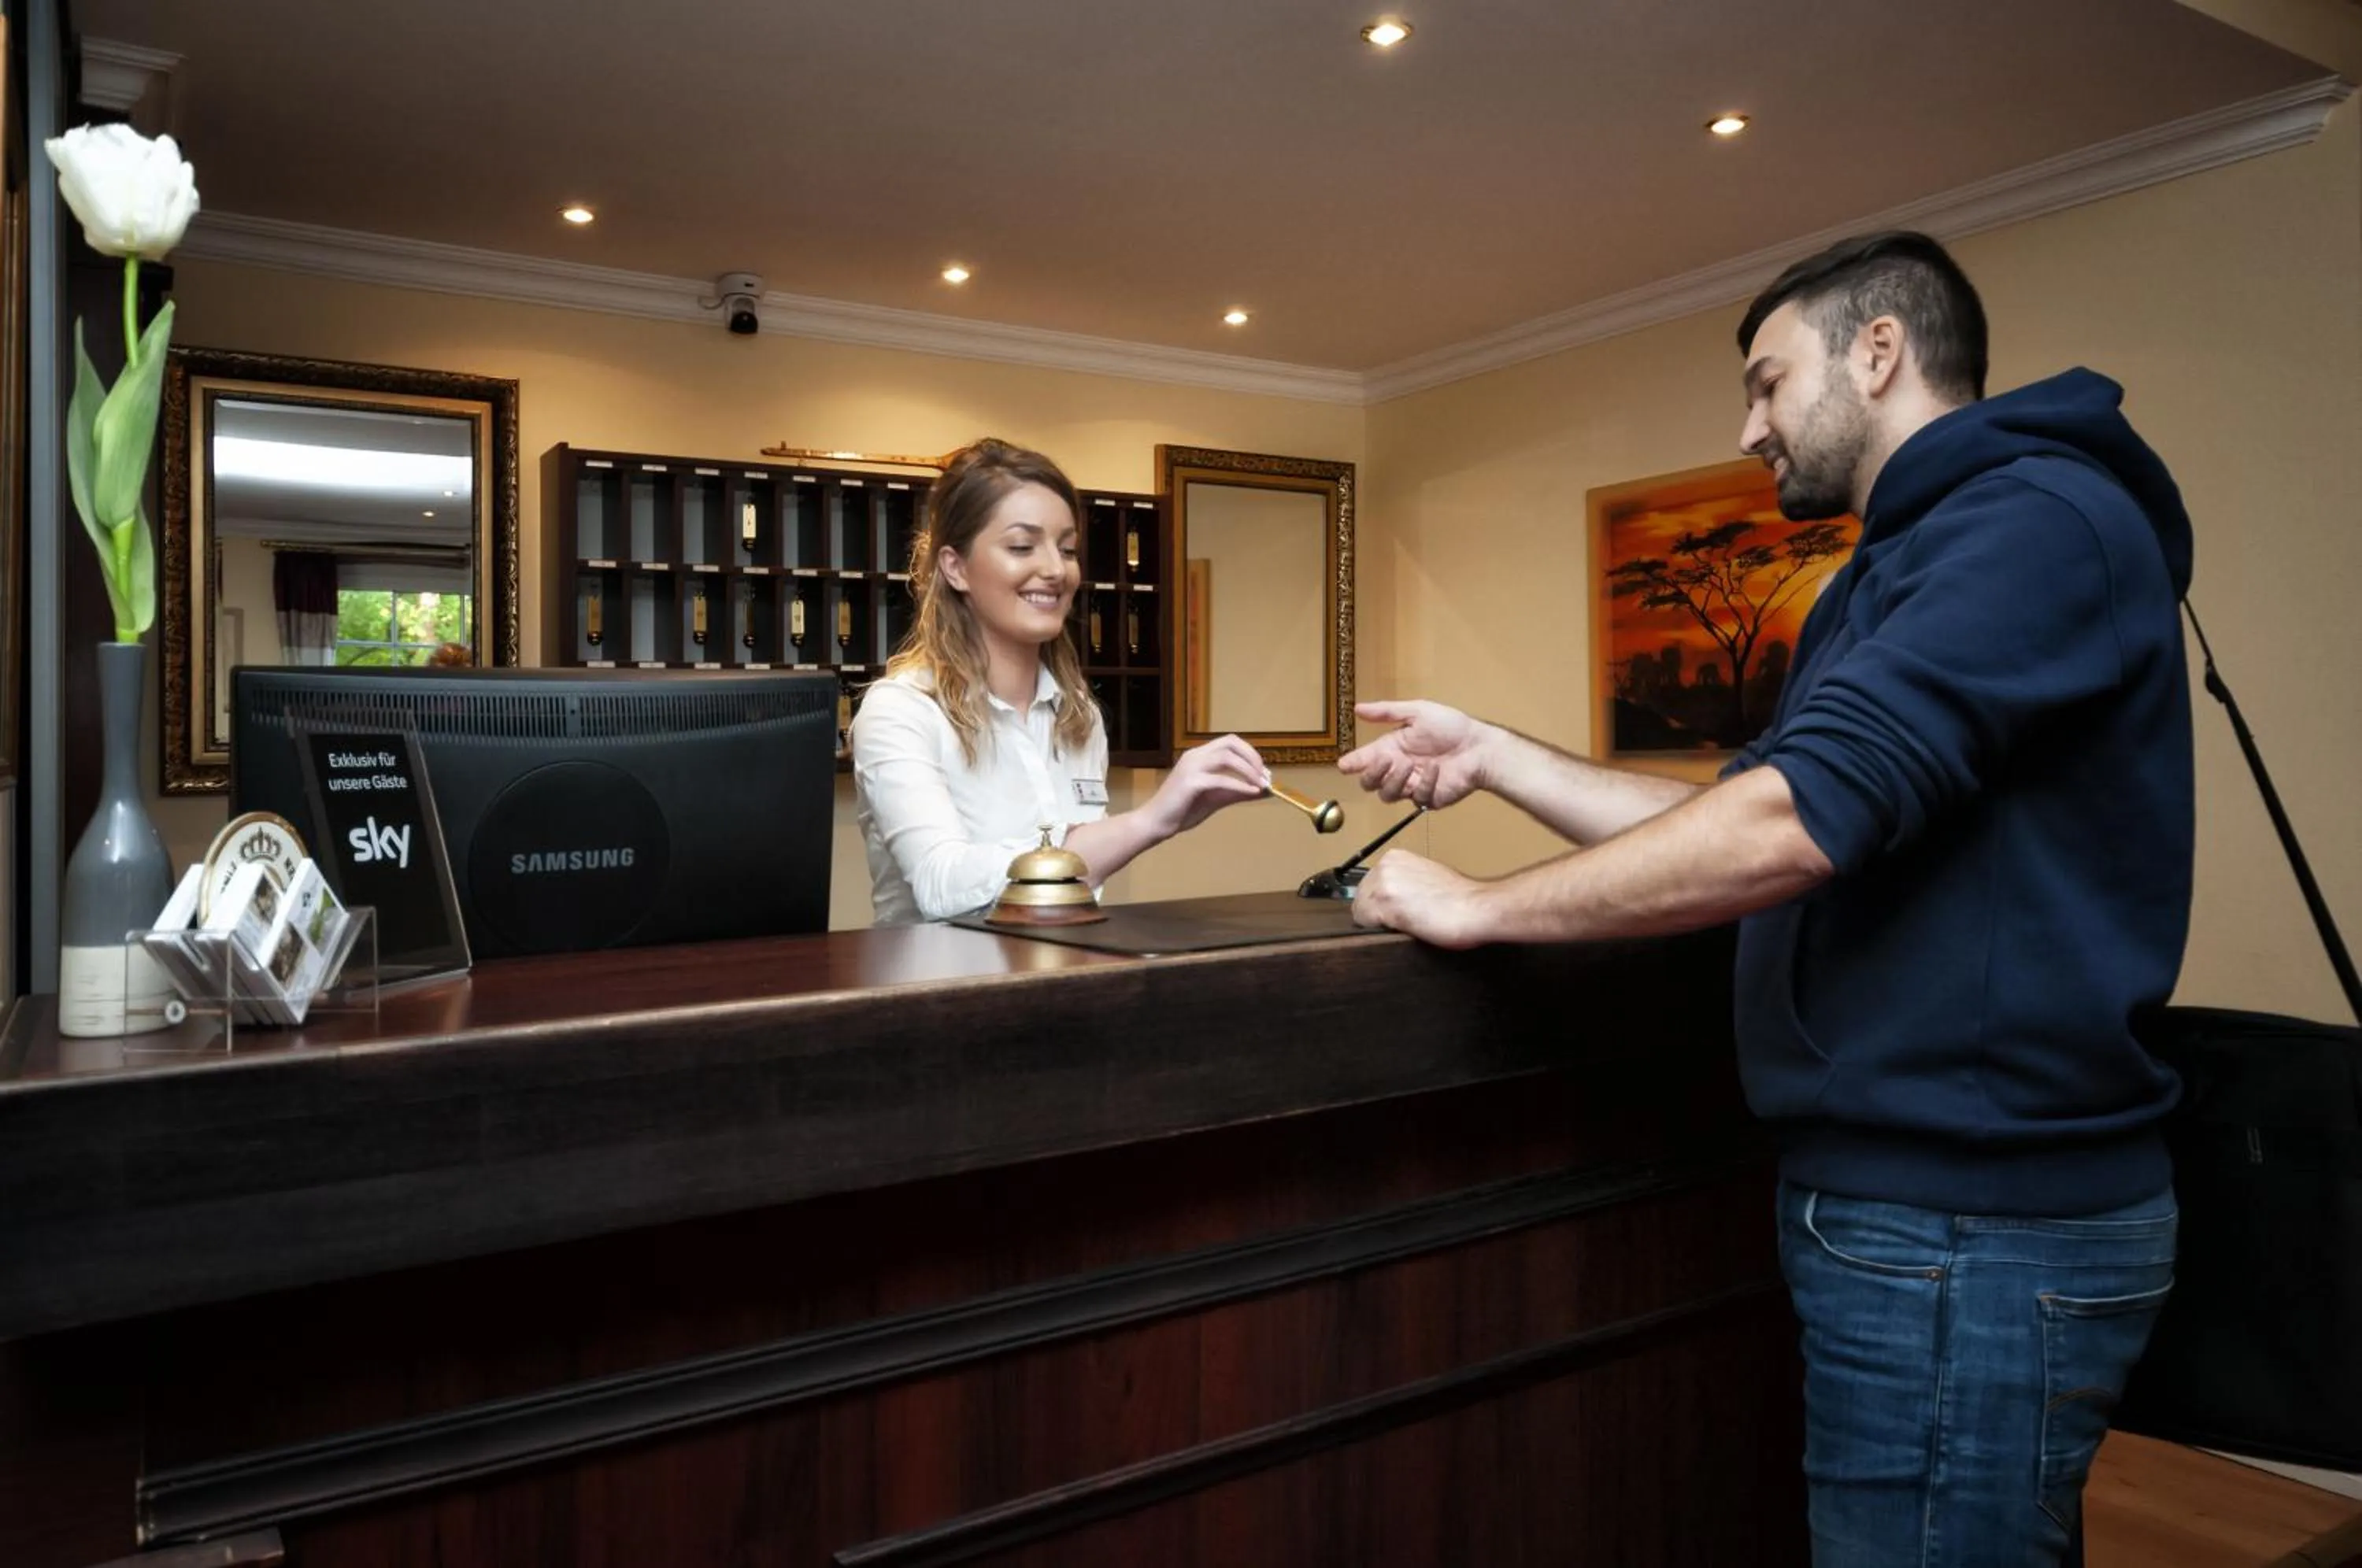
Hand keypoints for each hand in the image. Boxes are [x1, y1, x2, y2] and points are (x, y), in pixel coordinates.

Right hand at [1148, 734, 1268, 836]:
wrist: (1156, 823)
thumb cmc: (1182, 810)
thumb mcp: (1216, 799)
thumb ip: (1238, 792)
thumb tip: (1265, 790)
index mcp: (1199, 756)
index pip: (1230, 742)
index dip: (1250, 753)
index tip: (1263, 771)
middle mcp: (1195, 756)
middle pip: (1230, 743)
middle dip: (1252, 756)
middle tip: (1265, 775)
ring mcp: (1191, 767)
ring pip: (1227, 758)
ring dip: (1249, 770)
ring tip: (1262, 784)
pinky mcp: (1190, 783)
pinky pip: (1221, 780)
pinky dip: (1240, 785)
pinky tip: (1252, 793)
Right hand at [1337, 699, 1493, 808]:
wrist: (1479, 747)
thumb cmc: (1451, 727)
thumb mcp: (1418, 711)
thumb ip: (1387, 712)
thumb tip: (1357, 709)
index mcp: (1391, 749)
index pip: (1364, 760)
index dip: (1352, 763)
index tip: (1345, 764)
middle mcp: (1398, 770)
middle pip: (1370, 783)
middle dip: (1371, 774)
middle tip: (1385, 760)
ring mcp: (1412, 786)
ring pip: (1387, 795)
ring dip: (1394, 780)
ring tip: (1409, 764)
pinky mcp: (1428, 799)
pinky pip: (1416, 798)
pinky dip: (1424, 783)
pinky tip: (1436, 770)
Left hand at [1351, 849, 1490, 947]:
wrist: (1476, 907)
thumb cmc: (1460, 898)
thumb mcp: (1426, 878)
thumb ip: (1404, 882)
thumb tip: (1390, 900)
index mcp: (1395, 856)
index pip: (1369, 886)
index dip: (1381, 904)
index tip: (1400, 911)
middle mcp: (1385, 865)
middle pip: (1361, 898)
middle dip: (1377, 913)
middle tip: (1406, 921)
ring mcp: (1382, 883)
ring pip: (1361, 911)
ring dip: (1379, 923)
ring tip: (1408, 925)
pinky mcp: (1383, 903)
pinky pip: (1364, 923)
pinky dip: (1380, 931)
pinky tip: (1404, 929)